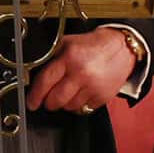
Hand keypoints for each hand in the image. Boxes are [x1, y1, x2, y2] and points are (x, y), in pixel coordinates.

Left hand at [25, 24, 140, 111]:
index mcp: (69, 57)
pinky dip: (79, 104)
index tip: (31, 102)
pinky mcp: (102, 97)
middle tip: (49, 99)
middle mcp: (81, 73)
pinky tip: (82, 93)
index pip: (45, 81)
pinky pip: (83, 109)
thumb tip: (33, 75)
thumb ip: (51, 58)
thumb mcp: (68, 43)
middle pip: (55, 100)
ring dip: (65, 103)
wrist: (121, 48)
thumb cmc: (93, 45)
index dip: (35, 95)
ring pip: (68, 107)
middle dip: (49, 102)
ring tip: (70, 91)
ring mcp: (93, 87)